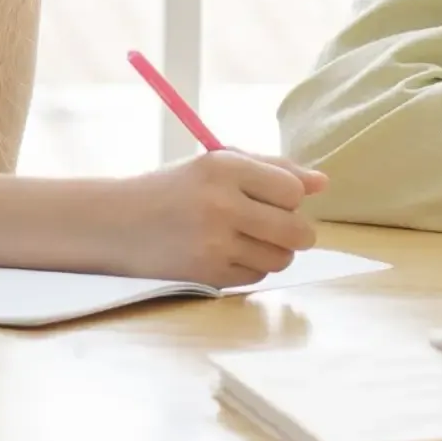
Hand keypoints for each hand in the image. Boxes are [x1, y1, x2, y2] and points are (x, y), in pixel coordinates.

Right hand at [107, 150, 328, 287]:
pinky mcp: (207, 274)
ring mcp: (213, 243)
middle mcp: (221, 204)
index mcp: (224, 167)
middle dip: (296, 232)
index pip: (293, 191)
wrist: (116, 222)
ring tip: (246, 238)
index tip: (276, 199)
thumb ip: (272, 168)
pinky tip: (226, 253)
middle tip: (275, 226)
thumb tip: (324, 183)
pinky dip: (250, 267)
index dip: (291, 198)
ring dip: (274, 251)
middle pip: (296, 230)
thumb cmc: (175, 188)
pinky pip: (256, 276)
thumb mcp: (217, 163)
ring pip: (281, 258)